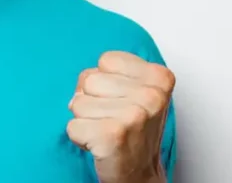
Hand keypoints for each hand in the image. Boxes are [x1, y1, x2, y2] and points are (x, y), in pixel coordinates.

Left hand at [66, 51, 174, 182]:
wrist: (140, 173)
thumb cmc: (134, 130)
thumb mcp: (134, 91)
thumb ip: (109, 73)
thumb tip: (82, 84)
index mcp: (159, 77)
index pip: (106, 60)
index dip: (105, 82)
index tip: (120, 101)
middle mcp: (151, 95)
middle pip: (89, 80)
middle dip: (92, 101)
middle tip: (112, 119)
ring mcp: (134, 116)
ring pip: (77, 103)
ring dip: (86, 120)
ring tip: (106, 131)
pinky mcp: (113, 135)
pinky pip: (72, 126)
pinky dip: (79, 138)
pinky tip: (99, 144)